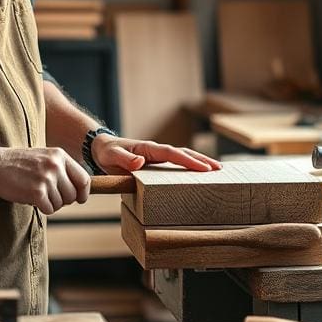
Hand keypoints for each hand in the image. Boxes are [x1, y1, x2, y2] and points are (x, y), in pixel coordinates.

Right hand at [0, 147, 89, 214]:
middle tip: (49, 196)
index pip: (84, 178)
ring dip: (51, 204)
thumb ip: (61, 168)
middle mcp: (56, 166)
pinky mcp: (36, 192)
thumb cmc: (18, 163)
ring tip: (37, 194)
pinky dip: (43, 208)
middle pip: (73, 194)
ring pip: (61, 203)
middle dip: (64, 200)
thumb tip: (79, 189)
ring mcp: (46, 178)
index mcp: (60, 155)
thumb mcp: (44, 157)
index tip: (80, 199)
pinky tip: (33, 199)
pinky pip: (50, 209)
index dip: (84, 193)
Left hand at [91, 133, 220, 174]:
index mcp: (148, 148)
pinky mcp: (157, 162)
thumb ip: (125, 159)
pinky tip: (199, 173)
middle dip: (201, 160)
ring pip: (183, 156)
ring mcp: (158, 156)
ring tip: (217, 170)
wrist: (102, 148)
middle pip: (183, 153)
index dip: (188, 161)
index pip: (172, 153)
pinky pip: (177, 163)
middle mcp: (156, 150)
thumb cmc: (107, 153)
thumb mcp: (111, 157)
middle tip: (219, 169)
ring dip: (199, 162)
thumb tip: (140, 162)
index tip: (204, 168)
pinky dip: (190, 165)